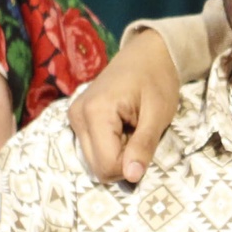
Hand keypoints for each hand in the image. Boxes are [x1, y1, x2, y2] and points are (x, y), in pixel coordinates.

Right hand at [66, 30, 178, 183]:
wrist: (147, 53)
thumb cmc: (157, 79)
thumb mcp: (158, 114)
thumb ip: (143, 146)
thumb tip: (132, 177)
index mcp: (95, 113)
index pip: (107, 165)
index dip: (131, 165)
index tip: (145, 144)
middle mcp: (77, 117)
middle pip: (97, 167)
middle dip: (123, 161)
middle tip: (139, 135)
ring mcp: (74, 118)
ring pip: (94, 161)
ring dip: (117, 154)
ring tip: (131, 129)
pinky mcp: (77, 119)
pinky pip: (92, 148)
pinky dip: (111, 145)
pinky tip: (122, 127)